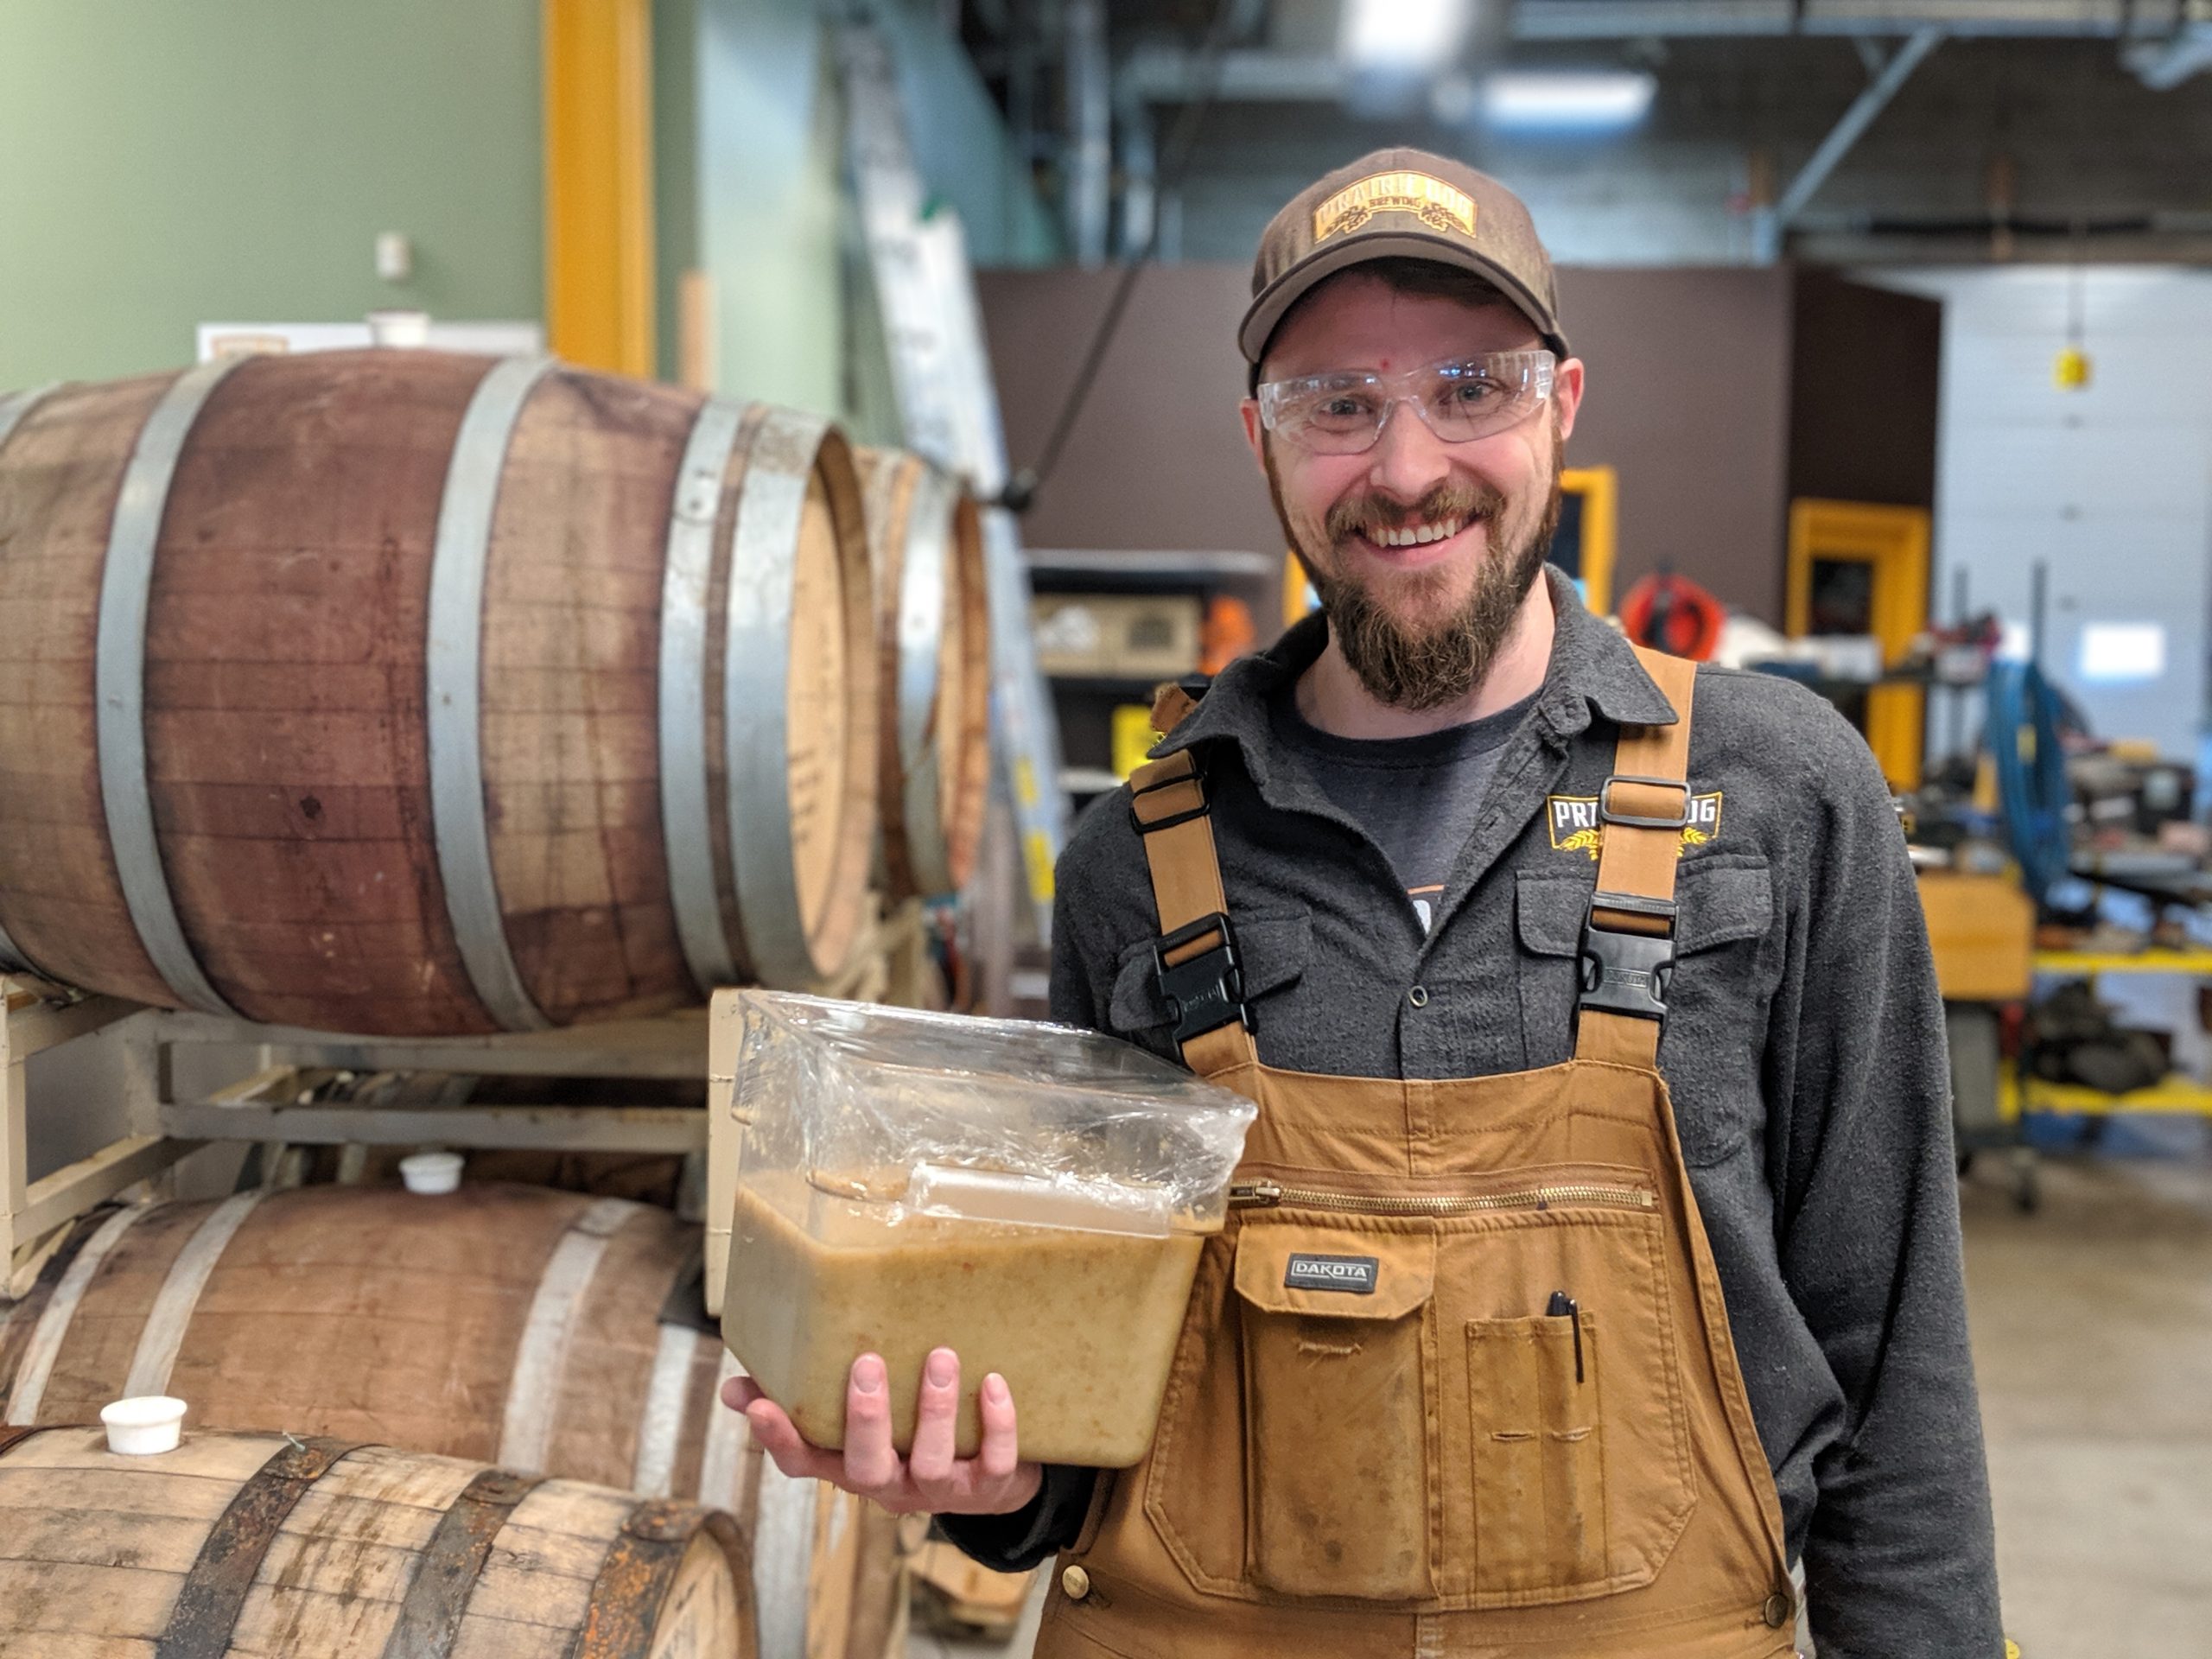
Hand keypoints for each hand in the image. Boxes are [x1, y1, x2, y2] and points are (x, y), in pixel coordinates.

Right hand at [720, 1347, 1042, 1515]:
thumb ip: (807, 1398)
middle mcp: (891, 1485)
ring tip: (940, 1356)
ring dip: (934, 1409)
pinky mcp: (991, 1486)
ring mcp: (942, 1491)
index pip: (805, 1463)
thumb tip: (733, 1387)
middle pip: (866, 1468)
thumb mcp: (861, 1422)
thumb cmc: (913, 1435)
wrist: (997, 1479)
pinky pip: (995, 1461)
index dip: (779, 1439)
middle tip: (868, 1363)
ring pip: (930, 1462)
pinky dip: (996, 1424)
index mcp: (854, 1465)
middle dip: (866, 1418)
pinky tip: (993, 1383)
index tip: (756, 1404)